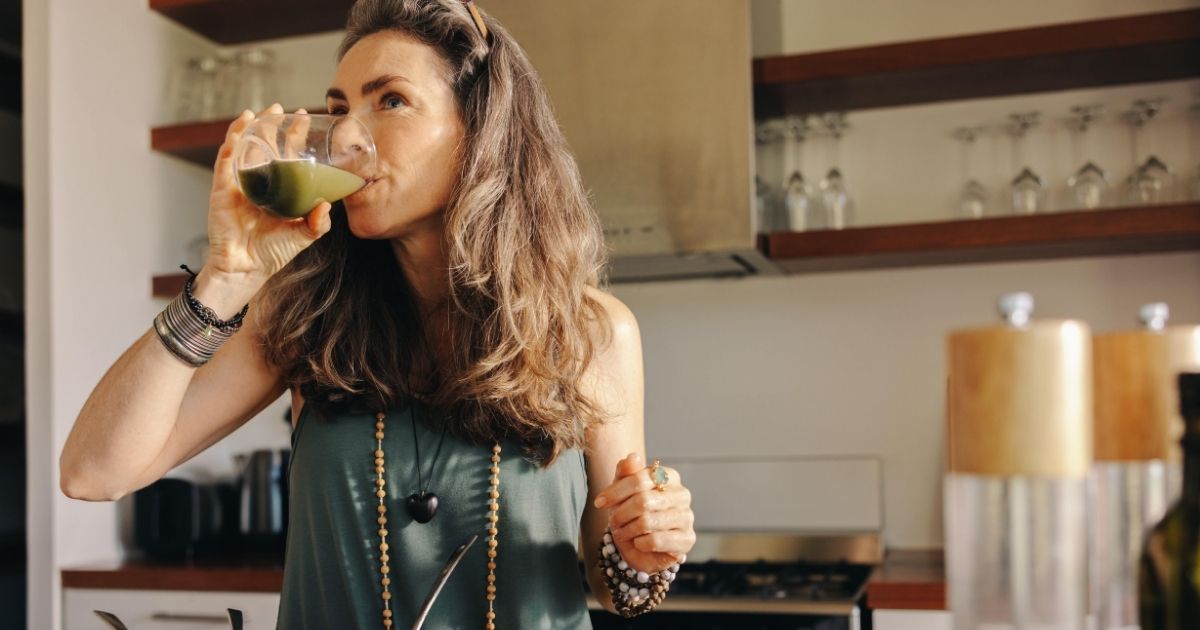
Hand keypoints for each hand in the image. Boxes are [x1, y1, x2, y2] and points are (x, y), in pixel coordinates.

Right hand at [206, 103, 332, 280]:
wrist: (246, 267)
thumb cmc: (273, 252)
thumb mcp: (303, 235)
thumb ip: (318, 222)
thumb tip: (328, 205)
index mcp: (279, 189)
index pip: (287, 155)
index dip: (294, 136)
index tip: (303, 118)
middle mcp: (260, 182)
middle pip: (265, 146)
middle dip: (272, 125)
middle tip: (281, 108)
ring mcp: (240, 183)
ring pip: (244, 148)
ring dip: (250, 127)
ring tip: (259, 112)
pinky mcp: (222, 188)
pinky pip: (226, 160)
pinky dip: (232, 142)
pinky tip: (239, 129)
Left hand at [593, 453, 695, 573]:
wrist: (642, 546)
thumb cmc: (632, 513)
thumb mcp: (623, 490)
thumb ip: (626, 472)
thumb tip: (633, 457)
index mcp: (669, 476)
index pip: (640, 479)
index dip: (616, 491)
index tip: (599, 502)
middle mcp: (682, 494)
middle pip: (643, 501)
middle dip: (621, 513)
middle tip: (613, 521)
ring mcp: (687, 517)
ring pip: (647, 521)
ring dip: (628, 530)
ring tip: (623, 532)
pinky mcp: (687, 539)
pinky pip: (655, 540)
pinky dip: (640, 543)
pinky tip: (638, 543)